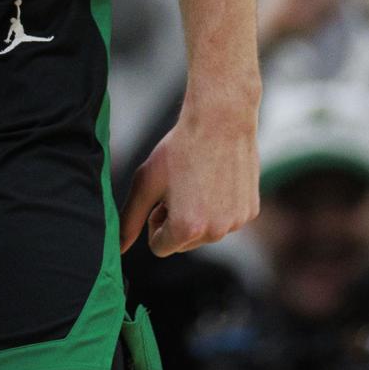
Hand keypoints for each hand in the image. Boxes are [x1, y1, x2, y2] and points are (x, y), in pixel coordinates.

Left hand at [118, 98, 258, 256]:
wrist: (221, 120)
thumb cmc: (180, 149)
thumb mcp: (146, 182)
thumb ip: (129, 220)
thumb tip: (118, 249)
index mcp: (186, 228)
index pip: (160, 247)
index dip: (155, 222)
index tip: (162, 199)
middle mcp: (214, 232)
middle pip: (184, 243)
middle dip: (177, 221)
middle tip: (180, 188)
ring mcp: (236, 222)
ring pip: (206, 232)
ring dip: (199, 215)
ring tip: (199, 181)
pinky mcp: (251, 211)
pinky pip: (227, 220)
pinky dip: (220, 207)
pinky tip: (218, 180)